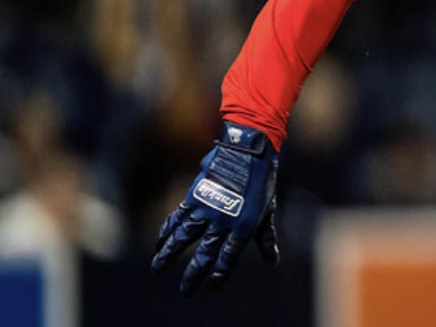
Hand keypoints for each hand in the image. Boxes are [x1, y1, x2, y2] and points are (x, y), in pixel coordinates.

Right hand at [151, 121, 279, 293]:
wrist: (248, 149)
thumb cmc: (262, 180)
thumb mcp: (268, 209)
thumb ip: (266, 237)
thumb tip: (272, 262)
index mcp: (244, 226)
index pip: (228, 258)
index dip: (219, 275)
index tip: (210, 288)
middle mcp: (223, 221)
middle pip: (204, 254)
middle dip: (193, 274)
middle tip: (184, 292)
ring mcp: (207, 209)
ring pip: (183, 238)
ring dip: (168, 255)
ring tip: (156, 269)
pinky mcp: (194, 196)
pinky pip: (177, 217)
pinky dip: (167, 230)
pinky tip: (159, 242)